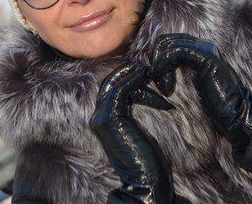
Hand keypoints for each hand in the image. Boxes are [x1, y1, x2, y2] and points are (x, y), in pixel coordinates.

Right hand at [89, 64, 188, 203]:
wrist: (146, 182)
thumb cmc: (149, 159)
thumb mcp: (141, 129)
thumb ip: (136, 111)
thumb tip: (146, 89)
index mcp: (105, 120)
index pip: (113, 89)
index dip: (130, 78)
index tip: (150, 76)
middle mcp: (98, 117)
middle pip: (110, 83)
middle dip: (130, 73)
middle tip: (150, 69)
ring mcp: (101, 118)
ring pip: (115, 84)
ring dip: (134, 75)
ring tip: (152, 73)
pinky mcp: (108, 120)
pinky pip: (120, 91)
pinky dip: (135, 82)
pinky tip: (149, 80)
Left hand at [151, 34, 251, 155]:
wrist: (236, 113)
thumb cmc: (214, 105)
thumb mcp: (191, 83)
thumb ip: (179, 71)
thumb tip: (154, 68)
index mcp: (199, 49)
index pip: (168, 42)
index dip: (157, 59)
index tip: (156, 80)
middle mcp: (202, 44)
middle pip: (165, 40)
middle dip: (155, 60)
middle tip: (156, 82)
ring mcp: (204, 48)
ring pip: (167, 45)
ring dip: (159, 66)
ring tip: (163, 87)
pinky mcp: (205, 57)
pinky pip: (175, 53)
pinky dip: (164, 67)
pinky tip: (166, 86)